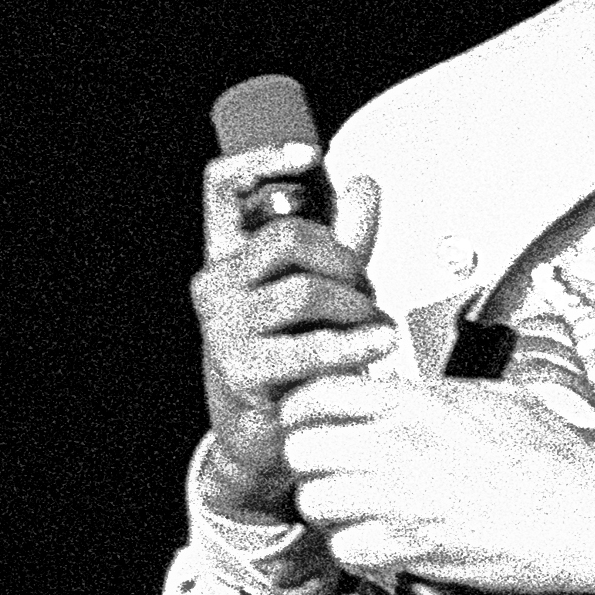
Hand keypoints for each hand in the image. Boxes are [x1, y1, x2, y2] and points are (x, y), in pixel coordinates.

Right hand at [191, 142, 392, 518]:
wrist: (264, 441)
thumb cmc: (287, 359)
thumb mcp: (315, 293)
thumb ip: (341, 241)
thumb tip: (363, 184)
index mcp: (226, 256)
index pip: (221, 186)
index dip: (263, 158)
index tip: (311, 154)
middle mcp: (216, 284)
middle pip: (286, 234)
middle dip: (344, 256)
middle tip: (367, 288)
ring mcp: (224, 328)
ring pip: (304, 288)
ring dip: (355, 303)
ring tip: (373, 324)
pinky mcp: (243, 370)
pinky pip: (310, 344)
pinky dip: (356, 341)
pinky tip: (378, 343)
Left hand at [278, 375, 594, 591]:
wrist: (585, 515)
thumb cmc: (554, 460)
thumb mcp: (495, 398)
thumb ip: (438, 394)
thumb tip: (411, 392)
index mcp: (415, 403)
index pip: (320, 392)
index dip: (306, 407)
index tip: (311, 418)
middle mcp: (395, 447)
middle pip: (301, 448)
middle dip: (310, 459)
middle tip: (328, 466)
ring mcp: (396, 500)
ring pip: (313, 501)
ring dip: (328, 506)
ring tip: (351, 508)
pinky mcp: (407, 549)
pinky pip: (345, 549)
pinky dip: (354, 549)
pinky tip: (376, 541)